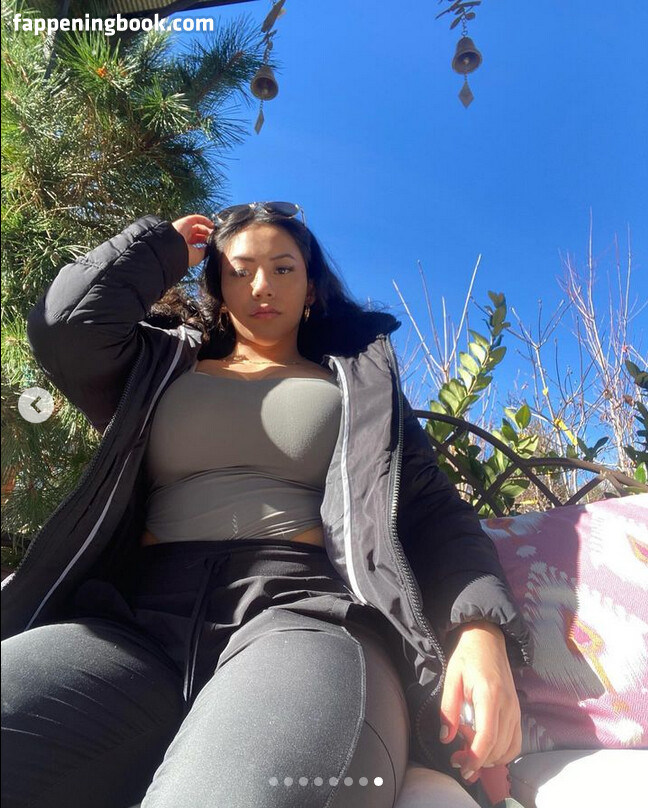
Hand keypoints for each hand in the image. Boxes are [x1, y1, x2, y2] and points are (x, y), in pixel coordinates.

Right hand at [171, 214, 213, 267]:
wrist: (174, 249)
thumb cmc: (186, 255)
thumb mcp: (199, 256)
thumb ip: (205, 251)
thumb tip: (211, 246)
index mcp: (186, 246)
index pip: (198, 242)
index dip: (207, 242)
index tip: (215, 244)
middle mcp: (184, 237)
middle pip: (199, 234)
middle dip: (208, 235)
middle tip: (216, 238)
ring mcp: (184, 229)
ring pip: (198, 226)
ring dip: (207, 229)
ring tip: (215, 232)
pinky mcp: (185, 221)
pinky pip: (196, 218)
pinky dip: (205, 220)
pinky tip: (212, 225)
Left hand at [439, 620, 521, 783]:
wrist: (487, 639)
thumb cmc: (467, 656)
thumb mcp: (451, 677)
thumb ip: (448, 708)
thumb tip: (445, 738)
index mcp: (489, 695)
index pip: (487, 736)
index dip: (474, 757)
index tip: (461, 766)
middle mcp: (508, 705)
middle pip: (498, 747)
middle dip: (478, 760)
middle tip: (457, 759)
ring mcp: (516, 709)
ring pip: (508, 748)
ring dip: (489, 758)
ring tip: (469, 753)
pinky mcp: (518, 711)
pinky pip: (515, 741)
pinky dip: (503, 752)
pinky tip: (486, 749)